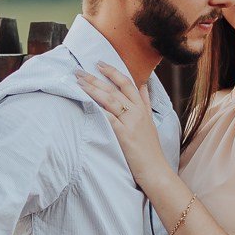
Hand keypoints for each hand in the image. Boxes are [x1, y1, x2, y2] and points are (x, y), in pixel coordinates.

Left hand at [74, 63, 168, 188]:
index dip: (113, 71)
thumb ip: (145, 102)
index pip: (127, 83)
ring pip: (110, 100)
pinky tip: (86, 101)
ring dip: (93, 89)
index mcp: (141, 108)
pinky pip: (109, 118)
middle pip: (114, 89)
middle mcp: (137, 112)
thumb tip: (143, 85)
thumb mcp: (150, 122)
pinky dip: (98, 108)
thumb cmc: (150, 149)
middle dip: (96, 78)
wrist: (156, 170)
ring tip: (79, 82)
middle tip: (79, 71)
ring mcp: (131, 123)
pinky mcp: (124, 135)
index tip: (99, 63)